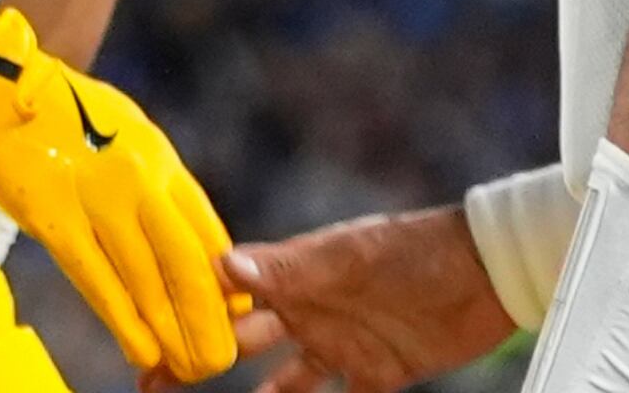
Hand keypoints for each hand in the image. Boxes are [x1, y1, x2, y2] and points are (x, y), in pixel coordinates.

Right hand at [0, 7, 238, 379]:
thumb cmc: (58, 108)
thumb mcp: (124, 127)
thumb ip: (151, 176)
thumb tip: (176, 228)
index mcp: (157, 155)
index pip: (206, 229)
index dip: (224, 279)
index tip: (236, 315)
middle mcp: (137, 177)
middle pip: (186, 261)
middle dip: (206, 318)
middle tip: (219, 359)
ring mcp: (96, 197)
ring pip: (146, 278)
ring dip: (170, 330)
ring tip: (188, 367)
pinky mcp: (54, 216)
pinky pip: (96, 278)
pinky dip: (123, 320)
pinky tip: (141, 350)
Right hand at [170, 206, 511, 392]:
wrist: (487, 272)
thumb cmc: (414, 250)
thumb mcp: (348, 259)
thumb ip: (287, 268)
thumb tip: (222, 268)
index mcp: (293, 275)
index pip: (225, 293)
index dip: (183, 310)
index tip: (141, 333)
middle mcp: (309, 310)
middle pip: (240, 341)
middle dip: (196, 358)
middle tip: (151, 380)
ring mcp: (340, 344)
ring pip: (281, 382)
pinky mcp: (377, 374)